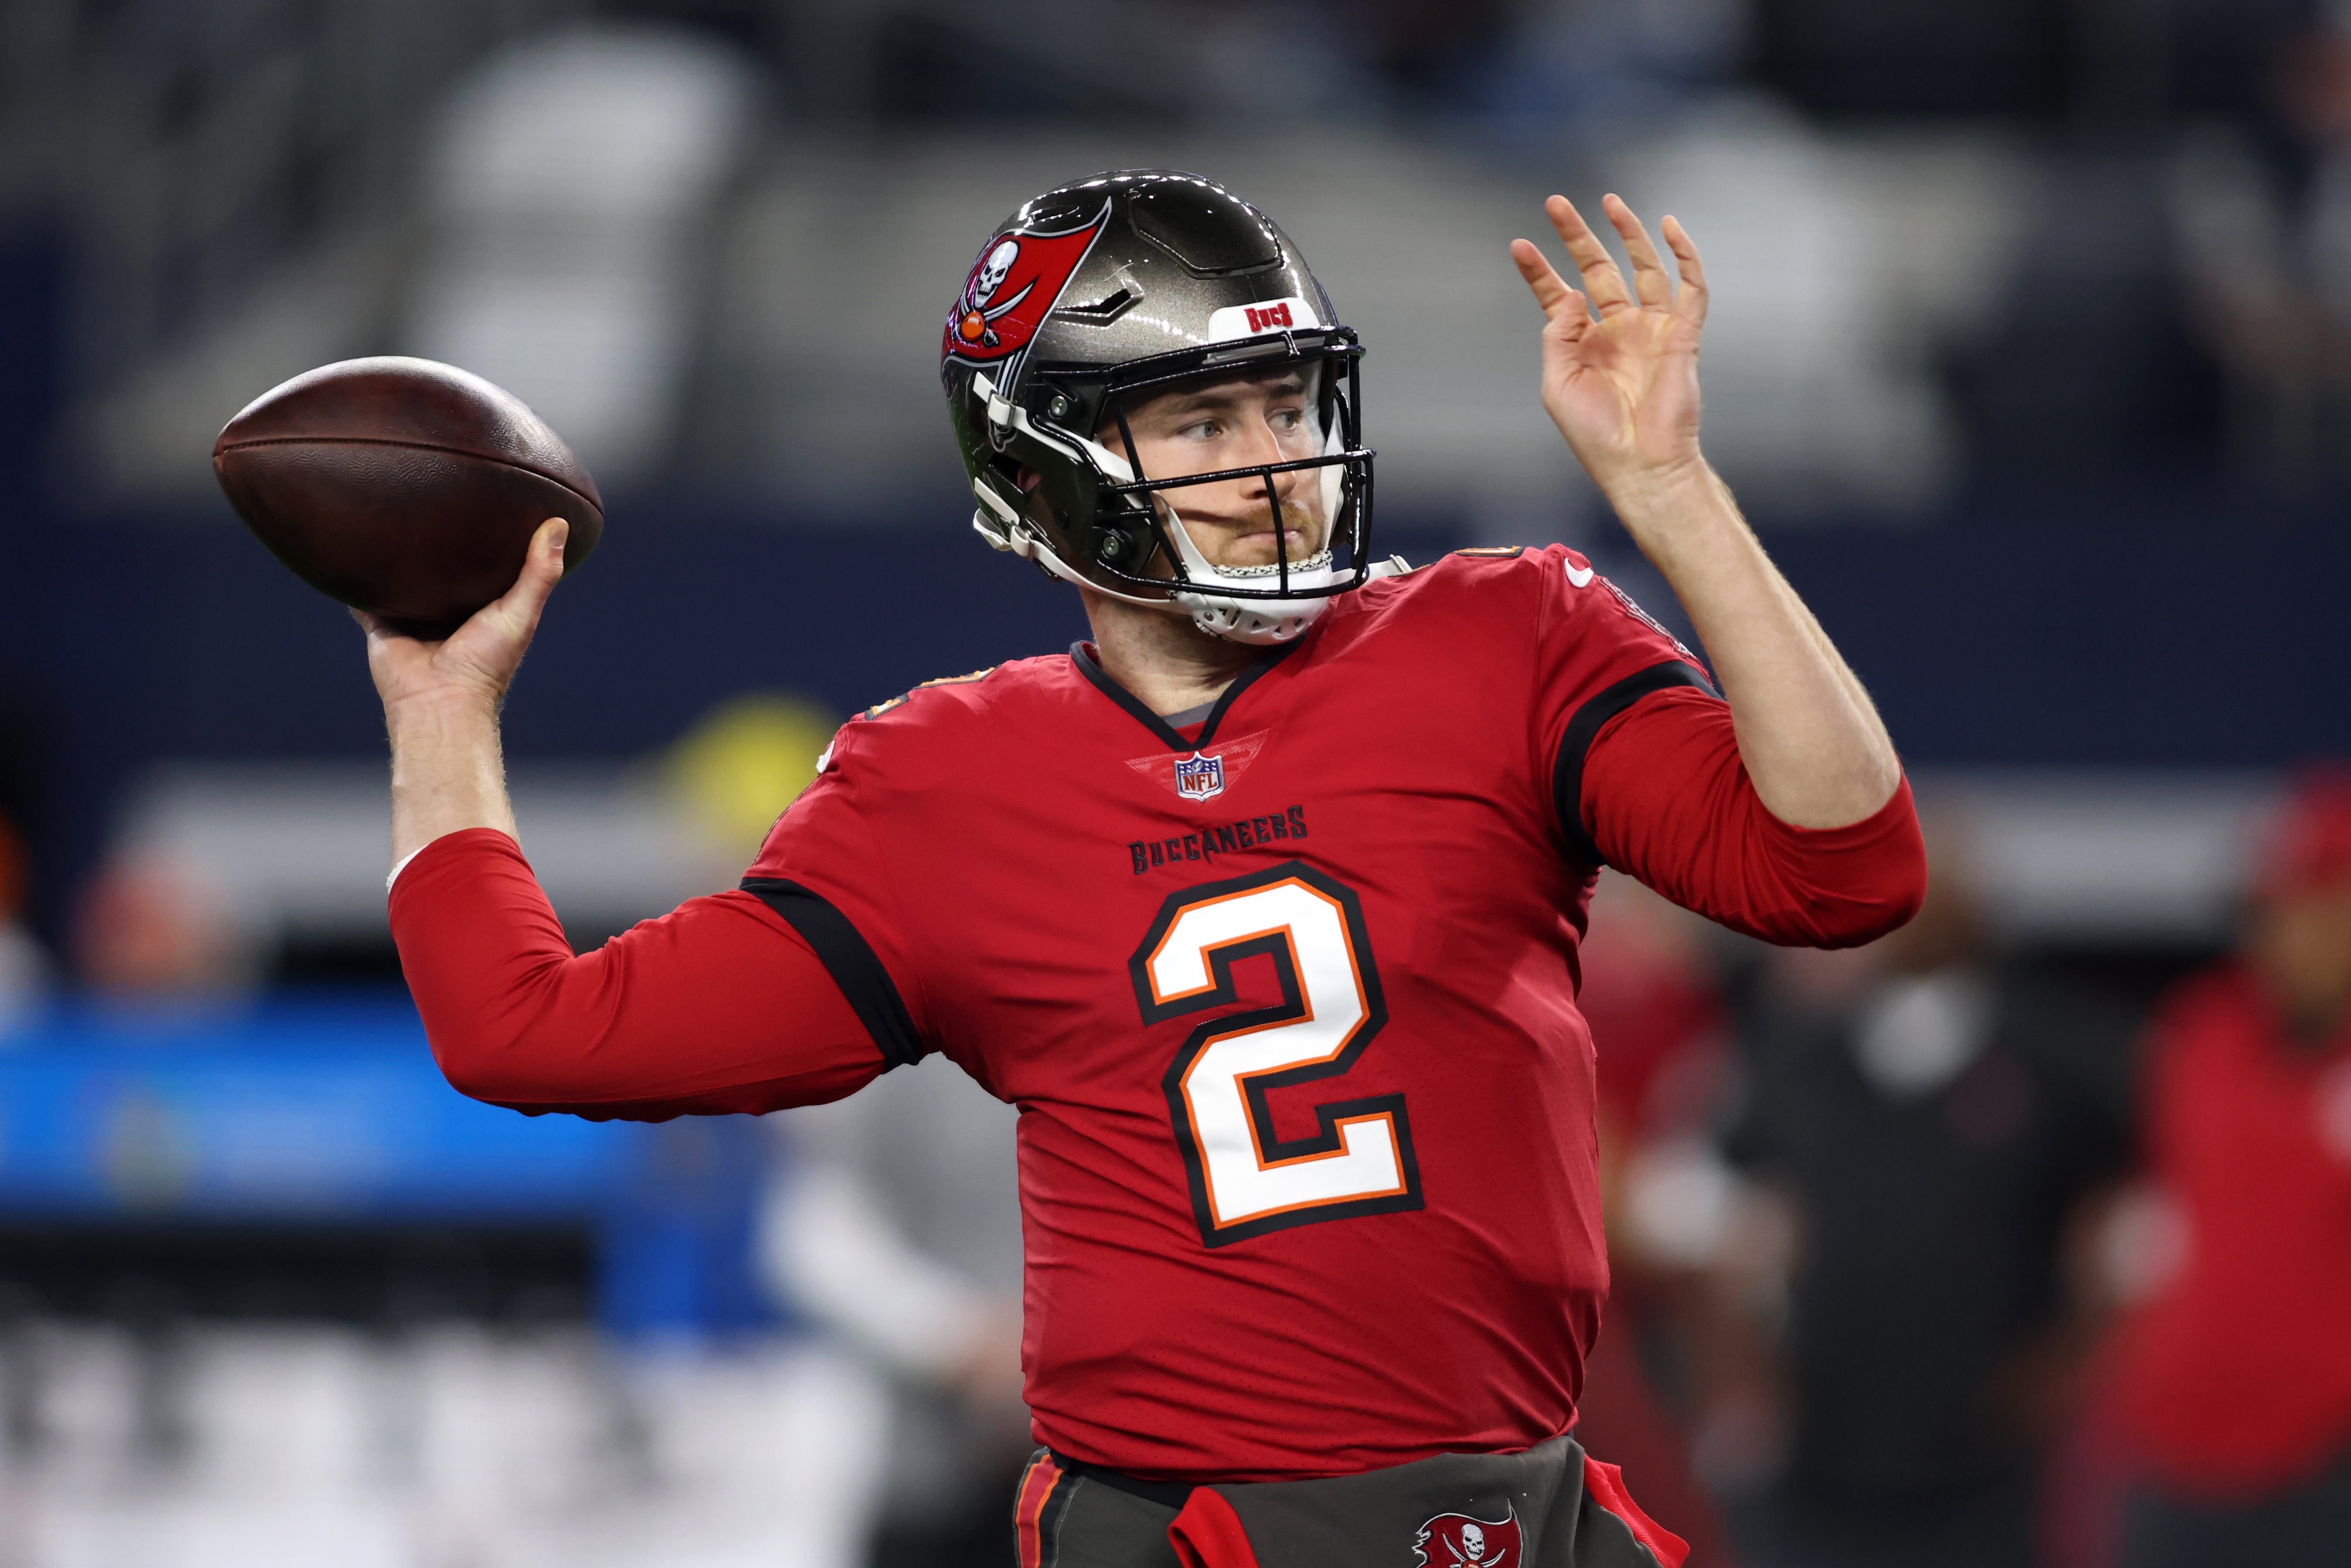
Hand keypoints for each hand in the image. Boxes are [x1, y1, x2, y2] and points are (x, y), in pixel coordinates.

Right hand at [358, 518, 567, 716]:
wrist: (438, 699)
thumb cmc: (486, 663)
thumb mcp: (521, 612)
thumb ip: (540, 573)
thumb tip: (559, 523)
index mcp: (482, 606)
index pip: (486, 564)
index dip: (488, 538)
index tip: (490, 503)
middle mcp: (447, 609)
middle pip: (441, 568)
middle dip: (437, 541)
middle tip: (432, 497)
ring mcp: (412, 615)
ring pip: (401, 578)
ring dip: (396, 556)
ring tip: (391, 512)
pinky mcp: (381, 622)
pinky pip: (364, 596)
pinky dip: (357, 579)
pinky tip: (349, 549)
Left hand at [1511, 194, 1710, 503]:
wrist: (1640, 464)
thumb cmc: (1596, 434)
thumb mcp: (1557, 383)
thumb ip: (1557, 336)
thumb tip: (1567, 294)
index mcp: (1584, 345)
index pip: (1560, 295)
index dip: (1540, 270)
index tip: (1519, 244)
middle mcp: (1618, 331)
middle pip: (1598, 270)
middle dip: (1578, 236)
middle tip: (1556, 203)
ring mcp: (1652, 330)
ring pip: (1643, 268)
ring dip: (1628, 234)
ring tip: (1610, 202)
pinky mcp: (1683, 335)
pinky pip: (1690, 288)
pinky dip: (1684, 256)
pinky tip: (1669, 227)